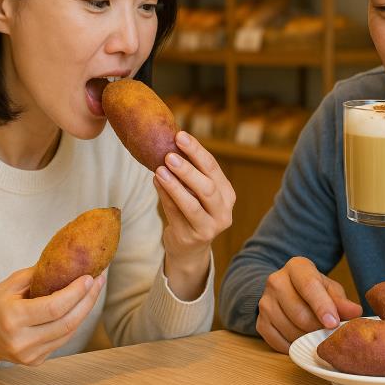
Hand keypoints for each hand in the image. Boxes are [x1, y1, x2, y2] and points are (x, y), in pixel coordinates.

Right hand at [0, 267, 104, 368]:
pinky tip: (81, 305)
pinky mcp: (36, 361)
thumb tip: (68, 261)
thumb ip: (39, 274)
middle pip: (67, 321)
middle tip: (100, 280)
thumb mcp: (9, 285)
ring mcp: (29, 354)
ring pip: (69, 332)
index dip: (76, 292)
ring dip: (85, 310)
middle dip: (88, 299)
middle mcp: (22, 341)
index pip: (54, 307)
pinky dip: (74, 321)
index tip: (90, 276)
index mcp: (13, 318)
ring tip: (94, 289)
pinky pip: (63, 339)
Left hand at [153, 131, 233, 300]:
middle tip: (169, 155)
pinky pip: (175, 214)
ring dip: (174, 185)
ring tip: (159, 169)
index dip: (197, 151)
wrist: (189, 249)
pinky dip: (164, 197)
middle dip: (187, 169)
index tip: (180, 136)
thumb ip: (192, 173)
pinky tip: (156, 182)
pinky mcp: (191, 238)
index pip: (213, 168)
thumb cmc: (192, 212)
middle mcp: (223, 212)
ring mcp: (209, 228)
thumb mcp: (198, 193)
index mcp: (227, 195)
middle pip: (207, 187)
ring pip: (191, 204)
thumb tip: (172, 143)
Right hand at [256, 257, 361, 353]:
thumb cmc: (313, 290)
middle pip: (298, 312)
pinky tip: (301, 340)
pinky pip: (277, 342)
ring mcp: (265, 302)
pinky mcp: (260, 321)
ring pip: (288, 328)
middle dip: (317, 327)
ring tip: (316, 335)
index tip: (334, 323)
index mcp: (296, 267)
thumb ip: (341, 301)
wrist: (285, 291)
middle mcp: (276, 281)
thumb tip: (355, 312)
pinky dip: (293, 346)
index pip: (308, 286)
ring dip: (306, 338)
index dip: (322, 306)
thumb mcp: (329, 289)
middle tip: (329, 334)